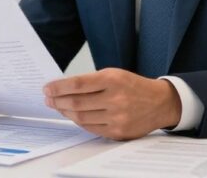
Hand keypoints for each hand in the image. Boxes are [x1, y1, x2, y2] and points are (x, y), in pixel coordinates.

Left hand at [43, 68, 181, 139]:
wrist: (159, 102)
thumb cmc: (133, 86)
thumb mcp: (114, 74)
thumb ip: (90, 81)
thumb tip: (62, 89)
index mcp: (112, 80)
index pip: (77, 84)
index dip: (58, 87)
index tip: (47, 88)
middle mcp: (115, 99)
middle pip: (76, 103)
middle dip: (57, 101)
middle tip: (48, 99)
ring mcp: (117, 117)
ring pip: (81, 117)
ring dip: (65, 112)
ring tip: (58, 106)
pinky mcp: (118, 132)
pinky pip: (91, 128)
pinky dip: (79, 121)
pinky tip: (73, 115)